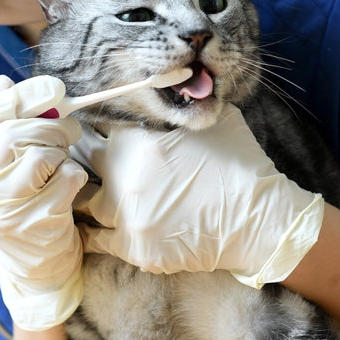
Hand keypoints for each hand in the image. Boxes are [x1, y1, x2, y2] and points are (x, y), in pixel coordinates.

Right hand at [0, 75, 86, 330]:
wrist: (35, 258)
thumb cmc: (21, 194)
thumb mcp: (2, 159)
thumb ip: (2, 119)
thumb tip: (1, 82)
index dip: (19, 97)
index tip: (53, 90)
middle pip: (15, 133)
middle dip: (52, 126)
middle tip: (69, 130)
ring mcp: (2, 207)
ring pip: (43, 155)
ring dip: (62, 152)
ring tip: (60, 162)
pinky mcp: (33, 222)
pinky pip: (66, 178)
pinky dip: (74, 176)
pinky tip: (66, 187)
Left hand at [75, 104, 323, 288]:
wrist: (256, 217)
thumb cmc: (239, 164)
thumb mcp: (215, 119)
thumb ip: (186, 108)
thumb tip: (181, 92)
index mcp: (136, 136)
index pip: (99, 123)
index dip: (101, 125)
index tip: (100, 129)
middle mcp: (121, 171)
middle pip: (84, 158)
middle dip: (89, 157)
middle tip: (96, 161)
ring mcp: (124, 213)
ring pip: (84, 199)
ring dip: (87, 194)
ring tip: (88, 194)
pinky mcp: (132, 247)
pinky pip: (95, 240)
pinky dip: (91, 232)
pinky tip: (92, 227)